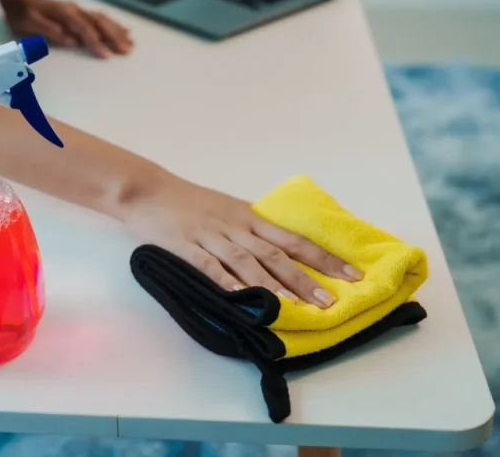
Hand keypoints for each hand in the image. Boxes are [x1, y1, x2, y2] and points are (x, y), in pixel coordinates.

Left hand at [0, 0, 132, 58]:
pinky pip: (99, 18)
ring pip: (102, 19)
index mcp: (63, 14)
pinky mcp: (78, 13)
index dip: (96, 43)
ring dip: (117, 31)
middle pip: (99, 22)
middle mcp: (73, 10)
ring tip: (131, 42)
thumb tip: (70, 40)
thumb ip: (49, 31)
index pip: (84, 29)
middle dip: (114, 37)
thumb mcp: (28, 24)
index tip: (107, 56)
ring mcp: (77, 10)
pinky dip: (113, 24)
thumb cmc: (21, 14)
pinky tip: (123, 30)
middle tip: (127, 50)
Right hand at [123, 176, 362, 307]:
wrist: (148, 191)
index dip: (324, 258)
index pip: (294, 239)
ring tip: (295, 307)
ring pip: (248, 262)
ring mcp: (212, 236)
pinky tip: (244, 300)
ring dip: (273, 286)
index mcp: (250, 217)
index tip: (351, 275)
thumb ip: (252, 233)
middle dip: (305, 278)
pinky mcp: (187, 247)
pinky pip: (211, 267)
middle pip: (277, 254)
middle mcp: (236, 226)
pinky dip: (228, 284)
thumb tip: (284, 257)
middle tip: (330, 301)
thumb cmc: (190, 203)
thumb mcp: (228, 211)